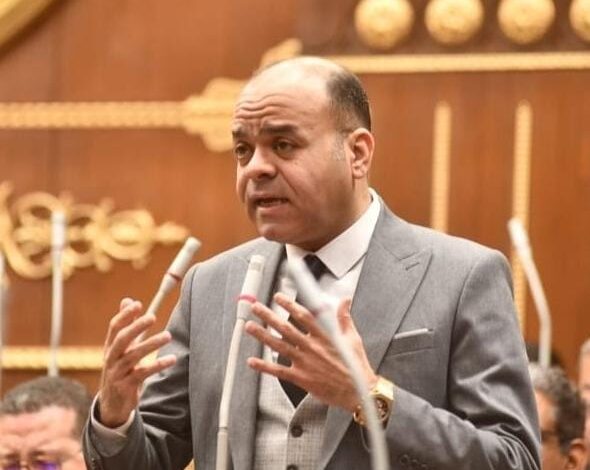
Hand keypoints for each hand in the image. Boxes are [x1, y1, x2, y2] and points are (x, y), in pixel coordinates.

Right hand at [97, 298, 176, 427]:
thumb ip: (126, 324)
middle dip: (136, 327)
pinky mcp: (126, 386)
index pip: (114, 327)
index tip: (137, 304)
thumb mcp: (121, 348)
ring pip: (133, 356)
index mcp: (110, 346)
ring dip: (151, 344)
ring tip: (168, 336)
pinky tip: (172, 359)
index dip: (125, 315)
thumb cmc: (120, 369)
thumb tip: (128, 299)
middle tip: (152, 316)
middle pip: (122, 339)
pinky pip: (142, 374)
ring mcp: (117, 372)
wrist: (112, 404)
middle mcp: (111, 358)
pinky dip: (157, 365)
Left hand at [245, 293, 377, 411]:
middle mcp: (312, 347)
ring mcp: (305, 363)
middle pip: (286, 328)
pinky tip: (252, 361)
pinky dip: (265, 366)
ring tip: (249, 326)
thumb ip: (344, 318)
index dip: (289, 305)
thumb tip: (344, 301)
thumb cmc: (356, 365)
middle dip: (269, 316)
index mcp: (325, 335)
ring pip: (279, 346)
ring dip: (262, 336)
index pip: (303, 316)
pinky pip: (279, 371)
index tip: (278, 297)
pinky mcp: (302, 378)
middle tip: (256, 307)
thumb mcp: (353, 338)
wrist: (358, 392)